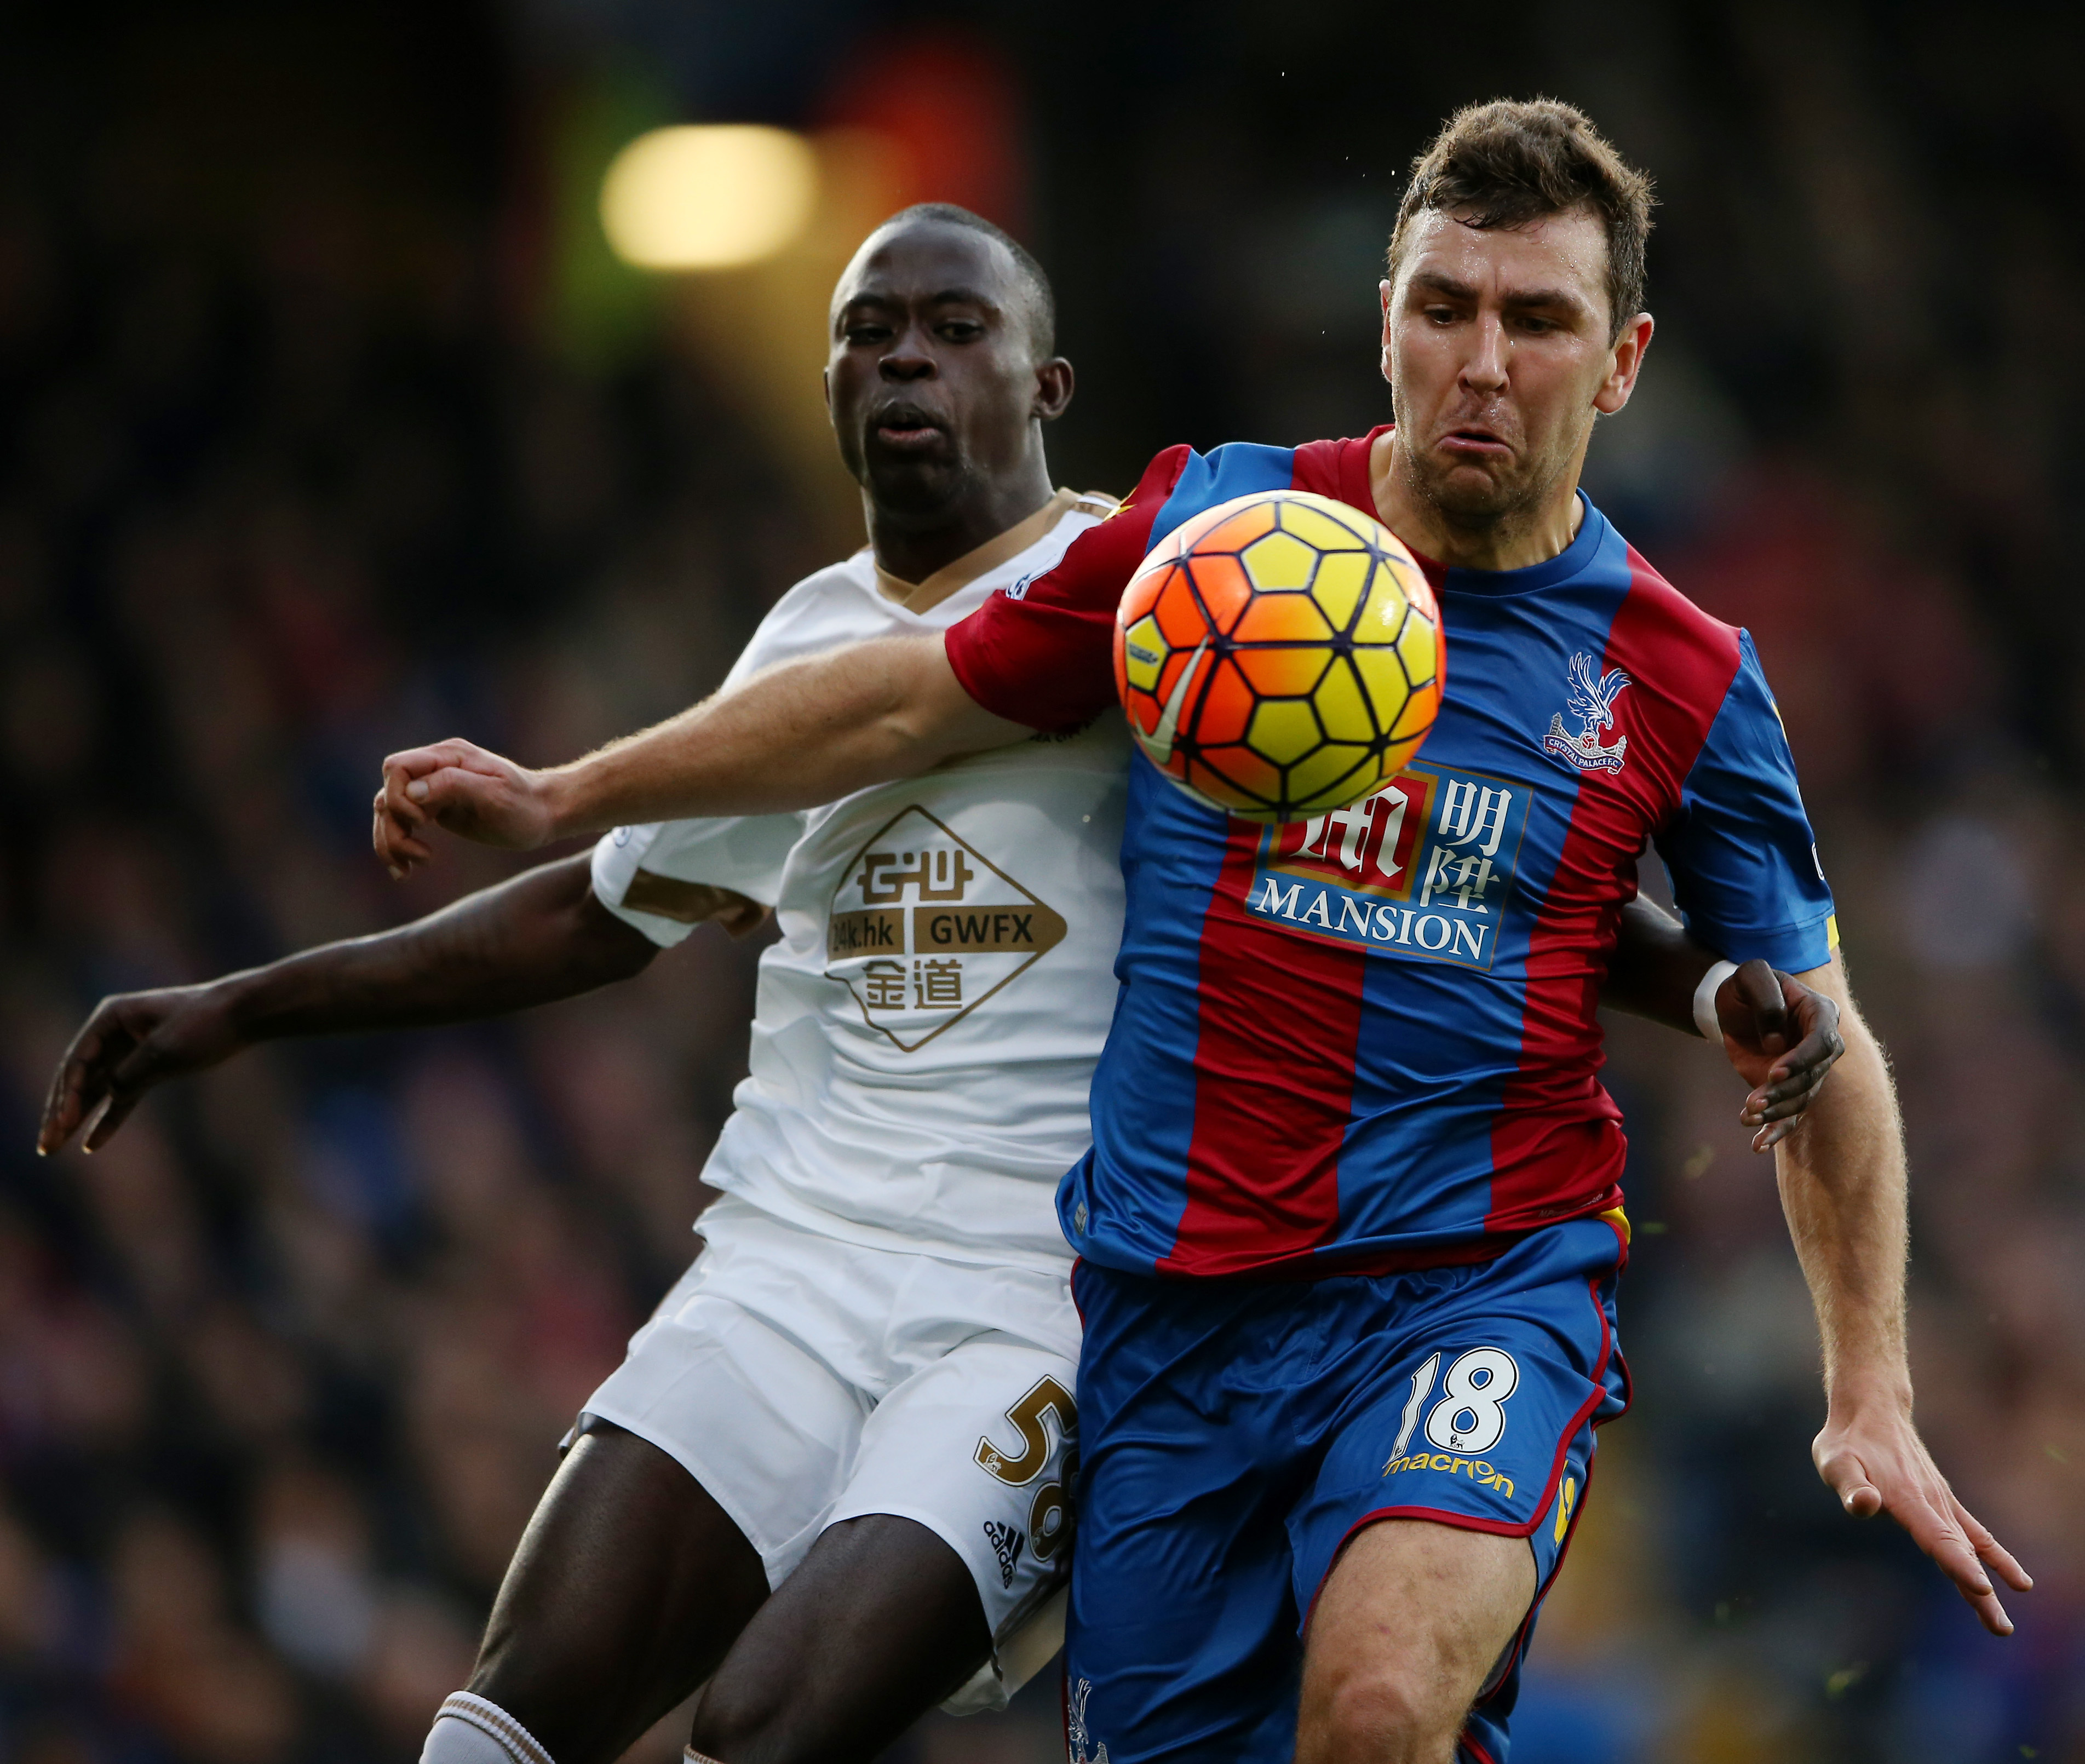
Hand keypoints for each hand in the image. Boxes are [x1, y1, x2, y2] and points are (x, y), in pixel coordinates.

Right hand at [38, 986, 245, 1154]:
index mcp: (111, 1017)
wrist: (243, 1014)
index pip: (79, 1060)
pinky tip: (91, 1145)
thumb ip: (132, 1074)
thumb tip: (110, 1095)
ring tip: (53, 1148)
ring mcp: (130, 1050)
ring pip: (97, 1090)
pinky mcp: (149, 1067)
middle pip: (79, 1077)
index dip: (69, 1094)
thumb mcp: (165, 1050)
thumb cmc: (204, 1024)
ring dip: (77, 1118)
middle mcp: (114, 1032)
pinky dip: (109, 1119)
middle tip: (45, 1144)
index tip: (66, 1122)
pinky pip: (122, 1097)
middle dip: (61, 1111)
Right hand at [374, 738, 557, 876]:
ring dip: (390, 842)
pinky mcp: (436, 809)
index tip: (422, 822)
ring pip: (390, 812)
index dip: (399, 796)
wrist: (546, 813)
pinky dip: (397, 846)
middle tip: (417, 857)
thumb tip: (411, 792)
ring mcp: (433, 789)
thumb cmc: (526, 804)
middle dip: (391, 827)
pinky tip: (406, 871)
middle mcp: (435, 769)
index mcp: (448, 757)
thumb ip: (452, 785)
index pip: (397, 768)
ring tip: (407, 870)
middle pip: (388, 793)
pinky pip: (402, 824)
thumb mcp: (495, 795)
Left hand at [1715, 961, 1844, 1151]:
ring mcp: (1807, 1070)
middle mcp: (1821, 1046)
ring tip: (1747, 1117)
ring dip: (1775, 1113)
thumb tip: (1776, 1045)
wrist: (1735, 1005)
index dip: (1801, 1060)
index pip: (1822, 1042)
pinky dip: (1775, 1132)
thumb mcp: (1751, 976)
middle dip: (1783, 1093)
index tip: (1773, 1074)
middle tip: (1752, 1102)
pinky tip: (1758, 1145)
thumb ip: (1766, 1001)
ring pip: (1801, 1099)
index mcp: (1820, 1013)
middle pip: (1812, 1076)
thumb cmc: (1747, 985)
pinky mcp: (1789, 1089)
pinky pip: (1789, 1115)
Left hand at [1813, 1401, 2030, 1636]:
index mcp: (1907, 1498)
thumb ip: (1850, 1485)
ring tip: (2002, 1625)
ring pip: (1972, 1548)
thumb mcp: (1835, 1460)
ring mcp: (1940, 1501)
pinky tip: (2013, 1579)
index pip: (1936, 1537)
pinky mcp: (1942, 1500)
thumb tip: (1864, 1505)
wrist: (1872, 1410)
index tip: (1981, 1587)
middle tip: (2001, 1629)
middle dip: (1979, 1593)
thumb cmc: (1847, 1441)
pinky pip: (1974, 1532)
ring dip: (1991, 1584)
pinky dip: (1994, 1555)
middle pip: (1961, 1553)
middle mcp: (1931, 1502)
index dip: (1958, 1563)